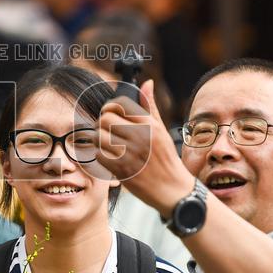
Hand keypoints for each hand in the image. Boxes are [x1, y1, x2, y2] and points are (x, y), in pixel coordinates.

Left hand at [96, 79, 193, 216]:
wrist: (173, 190)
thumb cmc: (166, 159)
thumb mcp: (161, 130)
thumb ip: (150, 107)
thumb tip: (146, 83)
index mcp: (149, 125)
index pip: (120, 104)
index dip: (110, 108)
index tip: (111, 114)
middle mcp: (140, 137)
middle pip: (104, 119)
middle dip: (102, 124)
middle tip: (107, 131)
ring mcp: (130, 154)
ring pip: (98, 137)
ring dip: (98, 141)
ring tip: (106, 145)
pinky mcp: (122, 170)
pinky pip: (99, 155)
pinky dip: (101, 157)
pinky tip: (109, 158)